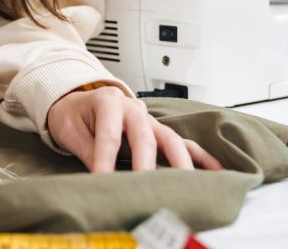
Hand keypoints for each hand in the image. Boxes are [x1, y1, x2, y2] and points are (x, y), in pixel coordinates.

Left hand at [46, 86, 223, 172]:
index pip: (109, 135)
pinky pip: (185, 143)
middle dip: (145, 164)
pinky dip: (202, 158)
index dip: (106, 160)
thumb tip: (99, 178)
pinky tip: (217, 172)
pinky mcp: (159, 132)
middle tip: (144, 187)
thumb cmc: (74, 114)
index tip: (102, 181)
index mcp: (108, 103)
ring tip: (187, 185)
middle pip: (144, 137)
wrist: (78, 101)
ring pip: (171, 140)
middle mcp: (134, 109)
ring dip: (180, 163)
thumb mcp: (69, 129)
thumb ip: (87, 152)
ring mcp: (150, 121)